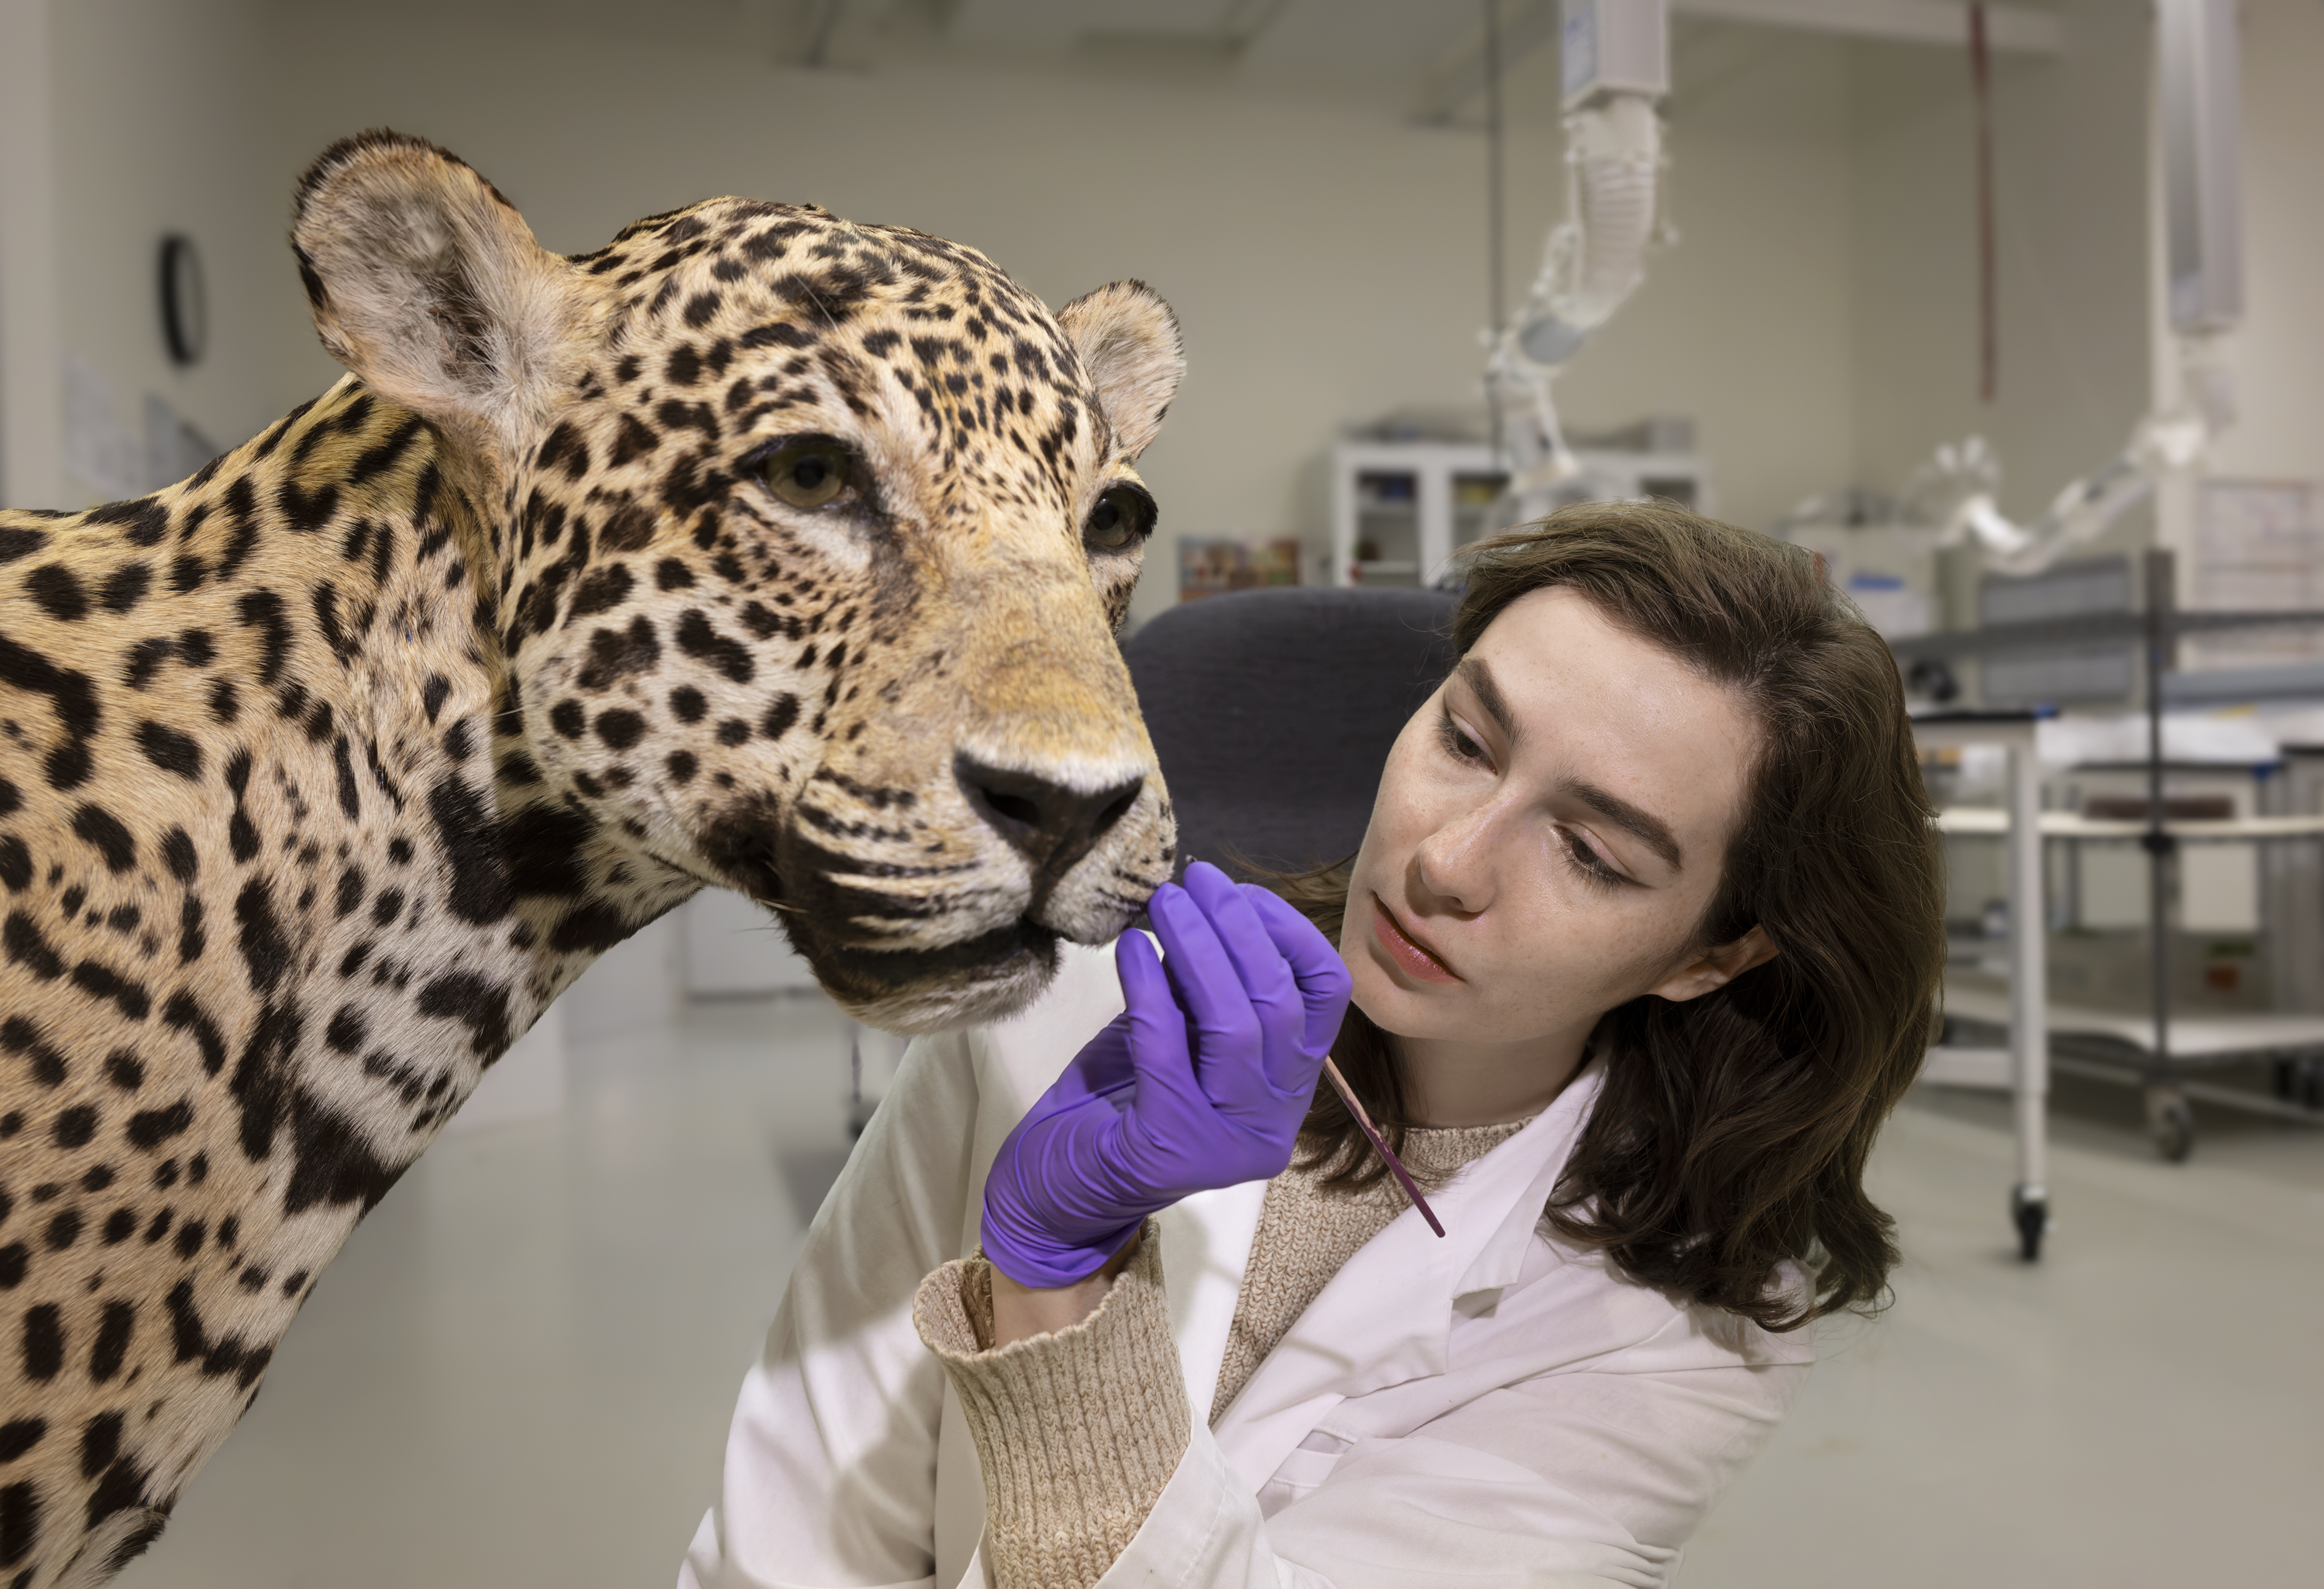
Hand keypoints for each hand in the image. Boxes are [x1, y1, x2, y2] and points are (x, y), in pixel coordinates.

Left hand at [979, 862, 1354, 1288]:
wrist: (1057, 1190)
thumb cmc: (1122, 1101)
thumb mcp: (1181, 1032)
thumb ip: (1206, 984)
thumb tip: (1212, 904)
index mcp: (1291, 1088)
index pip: (1327, 995)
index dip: (1289, 932)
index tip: (1241, 890)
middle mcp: (1274, 1122)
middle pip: (1278, 1004)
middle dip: (1237, 929)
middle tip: (1195, 881)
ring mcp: (1228, 1144)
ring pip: (1235, 1026)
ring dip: (1198, 951)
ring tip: (1164, 903)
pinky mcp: (1172, 1150)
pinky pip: (1169, 1051)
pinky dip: (1151, 991)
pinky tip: (1132, 952)